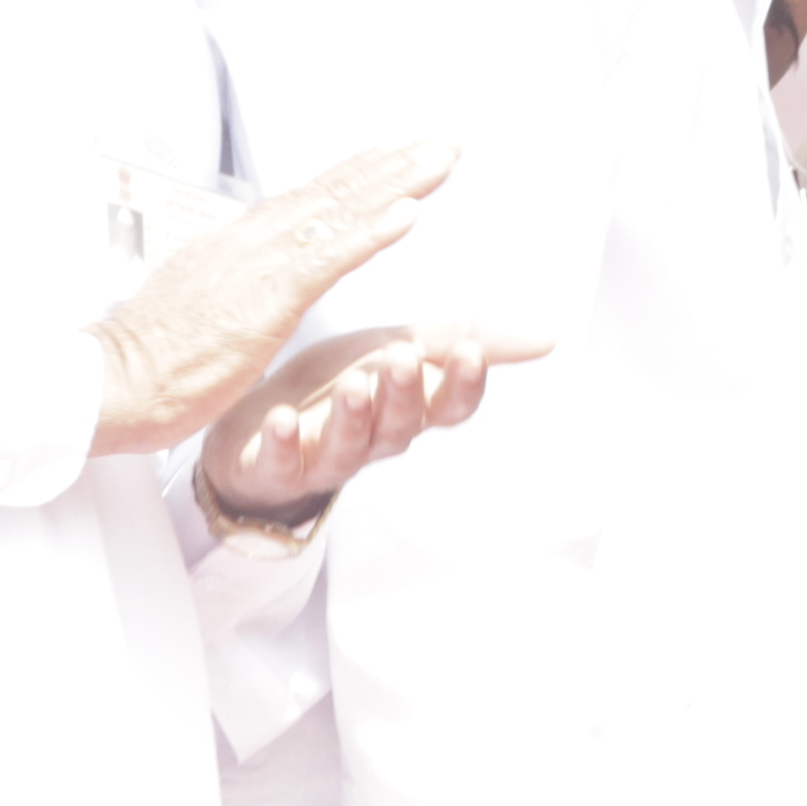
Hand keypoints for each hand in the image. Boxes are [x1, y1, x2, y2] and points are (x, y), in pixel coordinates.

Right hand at [94, 141, 451, 453]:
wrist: (108, 381)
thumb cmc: (146, 356)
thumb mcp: (192, 302)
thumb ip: (226, 281)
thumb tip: (241, 274)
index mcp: (234, 245)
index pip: (306, 200)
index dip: (354, 174)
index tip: (393, 153)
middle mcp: (251, 242)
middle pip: (333, 193)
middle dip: (390, 165)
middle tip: (439, 142)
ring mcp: (260, 266)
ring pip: (341, 212)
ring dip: (396, 183)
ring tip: (439, 160)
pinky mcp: (267, 300)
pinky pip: (331, 258)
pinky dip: (372, 231)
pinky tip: (409, 212)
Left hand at [195, 321, 541, 525]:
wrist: (257, 418)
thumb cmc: (340, 385)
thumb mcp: (400, 348)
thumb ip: (464, 339)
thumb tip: (549, 337)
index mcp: (409, 408)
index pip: (449, 406)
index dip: (462, 385)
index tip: (469, 353)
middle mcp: (374, 438)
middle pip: (401, 425)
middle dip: (404, 393)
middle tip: (403, 357)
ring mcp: (325, 457)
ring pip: (350, 446)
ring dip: (355, 418)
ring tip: (353, 386)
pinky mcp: (275, 468)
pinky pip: (283, 463)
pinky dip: (283, 443)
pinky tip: (282, 420)